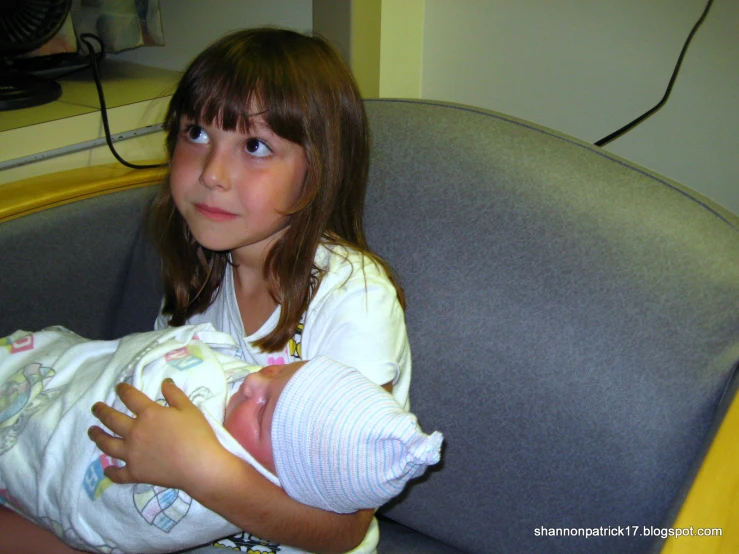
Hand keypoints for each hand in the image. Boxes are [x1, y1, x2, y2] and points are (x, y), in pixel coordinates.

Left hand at [88, 379, 222, 488]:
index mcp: (149, 414)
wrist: (199, 466)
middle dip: (102, 411)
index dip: (123, 390)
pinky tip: (106, 468)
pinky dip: (110, 471)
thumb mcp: (190, 409)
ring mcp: (132, 454)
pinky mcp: (135, 473)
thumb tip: (164, 382)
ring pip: (107, 444)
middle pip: (112, 419)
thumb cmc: (197, 435)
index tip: (118, 387)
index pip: (131, 397)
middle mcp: (135, 432)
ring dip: (97, 436)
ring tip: (92, 431)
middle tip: (96, 407)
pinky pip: (117, 473)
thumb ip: (175, 395)